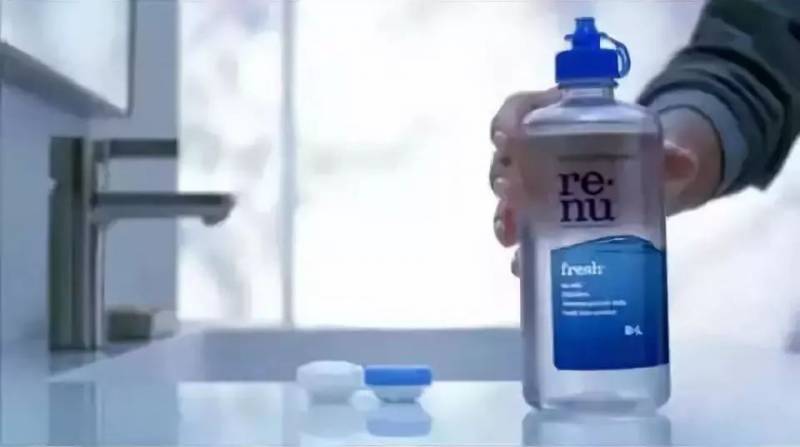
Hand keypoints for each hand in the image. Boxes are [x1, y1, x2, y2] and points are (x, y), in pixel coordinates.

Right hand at [489, 89, 721, 275]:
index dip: (509, 119)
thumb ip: (666, 153)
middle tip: (509, 189)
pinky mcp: (544, 224)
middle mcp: (537, 154)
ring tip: (510, 232)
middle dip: (502, 173)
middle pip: (507, 157)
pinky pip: (525, 235)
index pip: (522, 109)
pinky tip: (523, 264)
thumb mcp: (654, 149)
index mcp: (558, 121)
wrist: (648, 184)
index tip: (508, 135)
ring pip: (508, 198)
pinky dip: (521, 250)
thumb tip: (686, 163)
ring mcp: (536, 191)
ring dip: (504, 214)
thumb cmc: (639, 154)